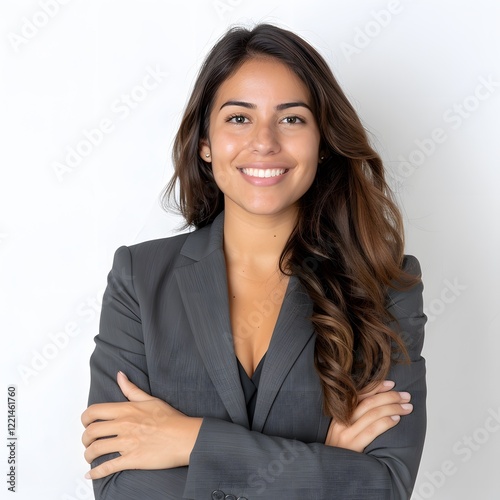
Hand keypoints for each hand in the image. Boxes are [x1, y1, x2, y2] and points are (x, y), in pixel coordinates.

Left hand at [81, 371, 202, 479]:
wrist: (185, 437)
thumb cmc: (171, 418)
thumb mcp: (150, 399)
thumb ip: (131, 389)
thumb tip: (120, 375)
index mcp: (127, 410)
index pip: (94, 411)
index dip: (85, 419)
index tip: (86, 423)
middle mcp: (124, 425)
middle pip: (91, 432)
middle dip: (85, 438)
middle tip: (88, 441)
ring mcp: (127, 443)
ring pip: (95, 450)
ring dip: (88, 455)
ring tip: (90, 456)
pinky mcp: (132, 460)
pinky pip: (107, 467)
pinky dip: (95, 473)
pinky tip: (91, 474)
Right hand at [325, 380, 412, 451]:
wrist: (328, 471)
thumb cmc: (339, 452)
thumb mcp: (340, 431)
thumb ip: (352, 418)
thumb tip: (376, 405)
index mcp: (339, 414)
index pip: (359, 394)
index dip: (376, 387)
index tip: (391, 384)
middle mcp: (341, 420)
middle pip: (368, 402)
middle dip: (389, 396)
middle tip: (406, 396)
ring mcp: (346, 433)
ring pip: (372, 413)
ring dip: (392, 407)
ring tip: (407, 407)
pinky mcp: (352, 446)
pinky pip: (372, 430)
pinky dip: (386, 422)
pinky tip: (396, 419)